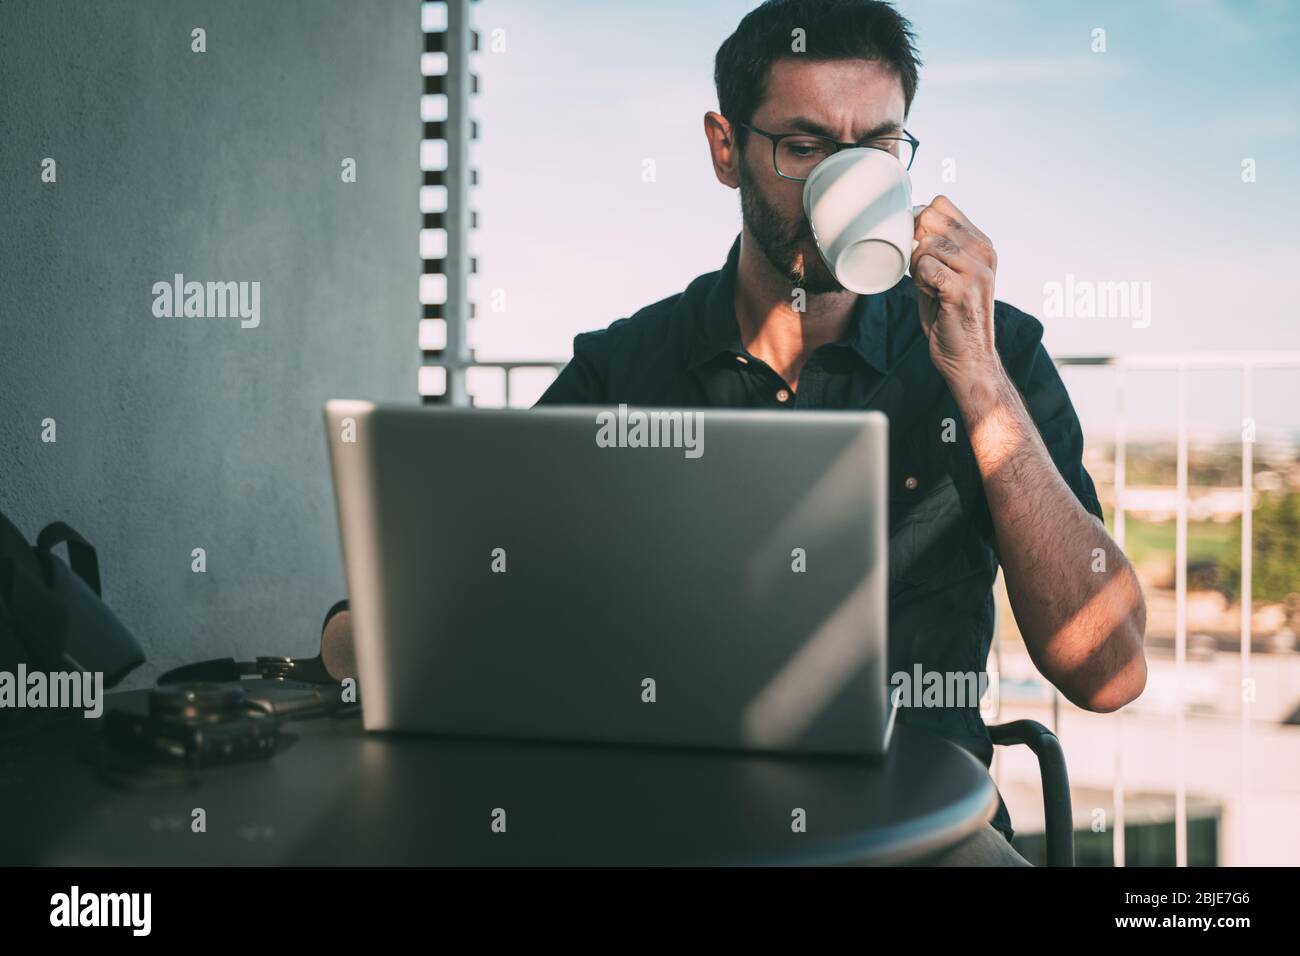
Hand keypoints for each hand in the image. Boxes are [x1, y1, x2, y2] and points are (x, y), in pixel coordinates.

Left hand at [909, 195, 999, 383]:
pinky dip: (920, 282)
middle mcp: (984, 252)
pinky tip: (933, 297)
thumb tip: (909, 222)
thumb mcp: (945, 273)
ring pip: (926, 245)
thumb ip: (933, 247)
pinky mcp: (964, 288)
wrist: (968, 357)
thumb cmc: (949, 315)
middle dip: (915, 243)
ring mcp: (977, 270)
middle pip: (930, 219)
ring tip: (931, 289)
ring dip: (917, 268)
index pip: (941, 205)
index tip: (921, 251)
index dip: (920, 223)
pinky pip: (926, 267)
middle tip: (925, 273)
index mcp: (981, 243)